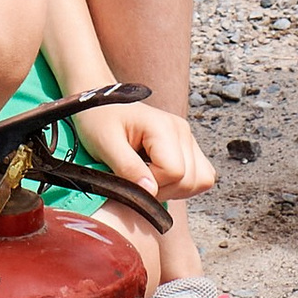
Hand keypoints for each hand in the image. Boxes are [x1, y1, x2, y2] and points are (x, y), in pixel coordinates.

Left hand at [71, 99, 214, 203]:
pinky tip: (160, 178)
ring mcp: (187, 138)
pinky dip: (183, 186)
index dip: (153, 183)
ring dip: (174, 189)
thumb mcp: (105, 144)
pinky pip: (200, 177)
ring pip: (199, 181)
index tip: (130, 176)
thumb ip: (128, 168)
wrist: (98, 105)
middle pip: (189, 180)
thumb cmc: (97, 119)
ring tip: (148, 177)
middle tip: (136, 178)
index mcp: (164, 127)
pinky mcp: (187, 147)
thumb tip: (150, 192)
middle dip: (162, 189)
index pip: (175, 173)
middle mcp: (182, 131)